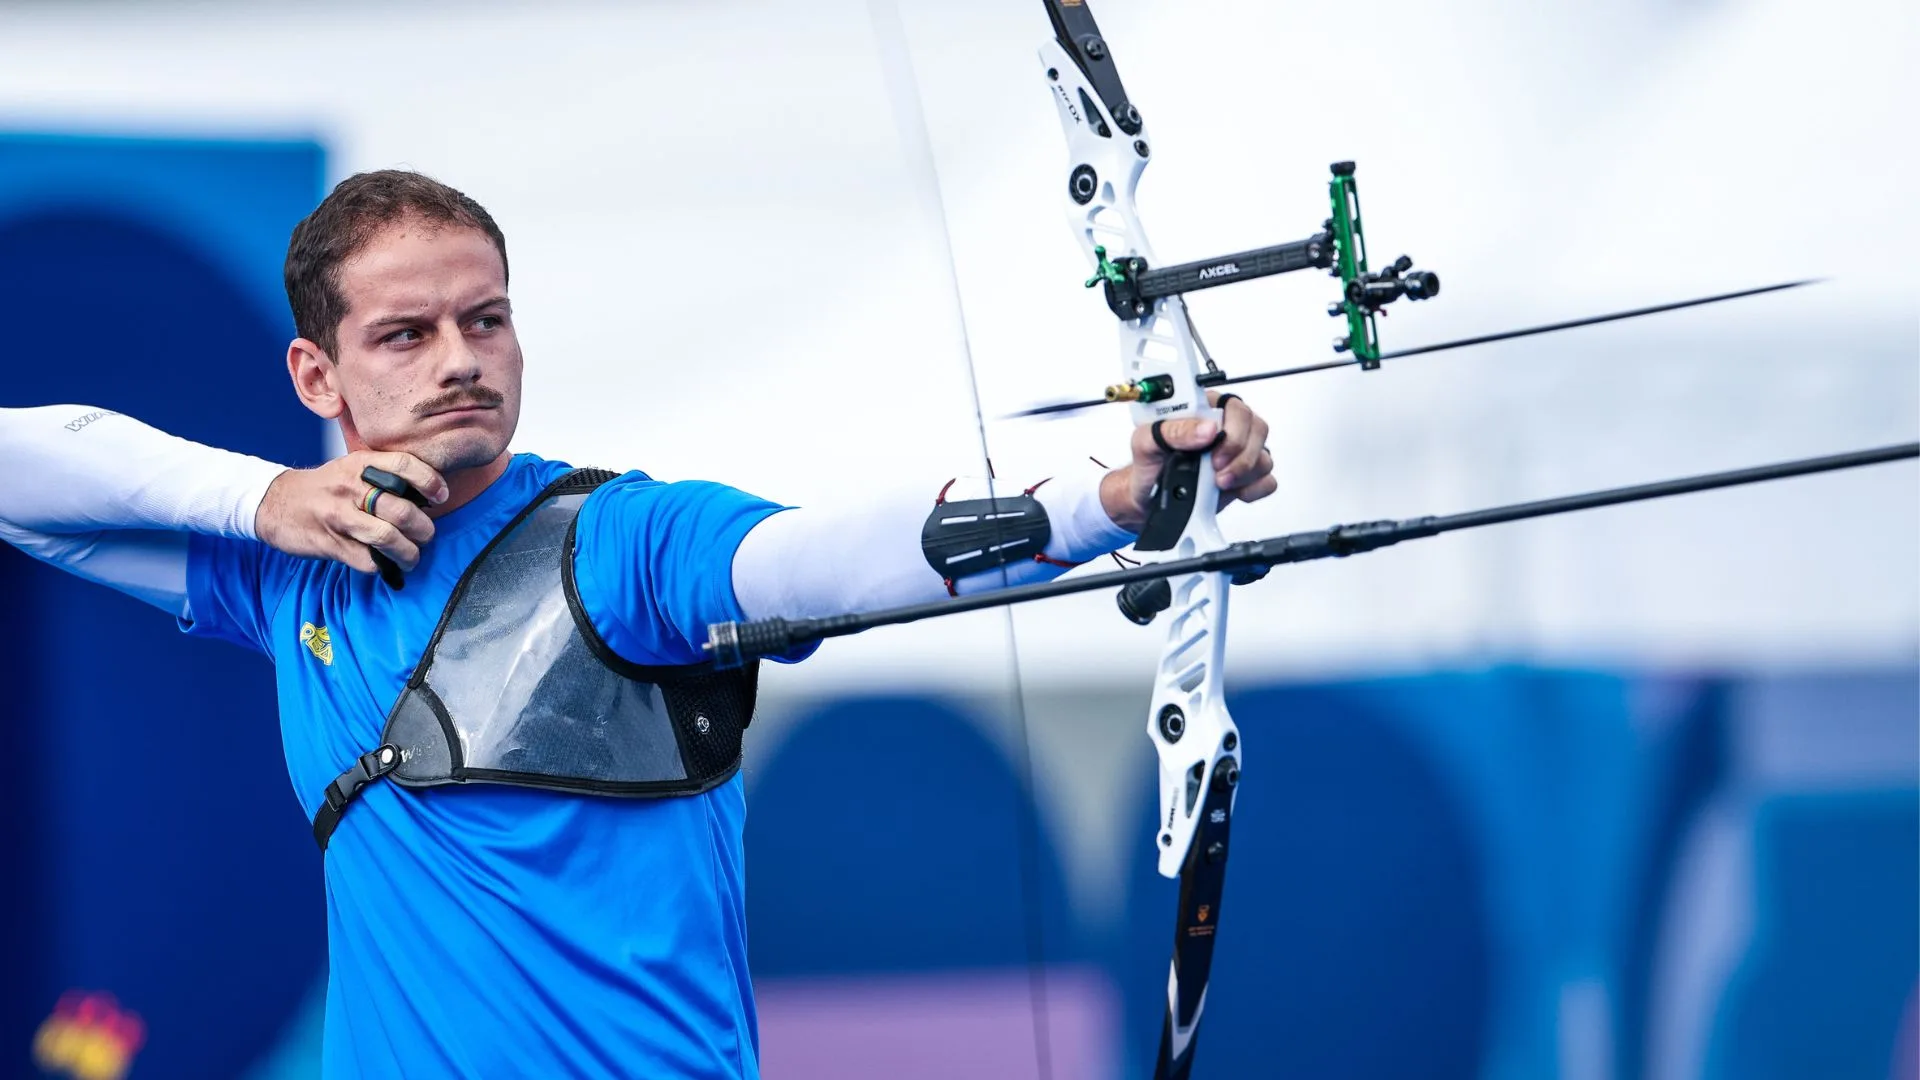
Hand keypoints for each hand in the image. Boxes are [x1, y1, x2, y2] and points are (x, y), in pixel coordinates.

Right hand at [255, 451, 447, 573]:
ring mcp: (339, 517)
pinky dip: (383, 566)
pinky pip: (368, 560)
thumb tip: (427, 496)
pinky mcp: (330, 543)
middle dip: (424, 529)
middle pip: (402, 510)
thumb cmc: (325, 487)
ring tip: (412, 556)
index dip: (430, 481)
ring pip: (388, 538)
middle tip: (425, 535)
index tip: (441, 497)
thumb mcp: (351, 469)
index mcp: (360, 465)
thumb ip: (384, 476)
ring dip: (409, 553)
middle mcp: (351, 488)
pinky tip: (387, 565)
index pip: (405, 465)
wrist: (275, 503)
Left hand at [1100, 392, 1274, 531]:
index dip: (1232, 428)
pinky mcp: (1245, 478)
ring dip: (1243, 473)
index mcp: (1205, 408)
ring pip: (1264, 456)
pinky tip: (1232, 491)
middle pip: (1257, 429)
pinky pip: (1267, 480)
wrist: (1147, 497)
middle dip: (1239, 454)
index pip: (1235, 406)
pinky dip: (1253, 489)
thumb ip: (1174, 430)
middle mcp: (1226, 427)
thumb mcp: (1146, 441)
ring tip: (1217, 484)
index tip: (1213, 447)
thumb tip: (1207, 428)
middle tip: (1216, 470)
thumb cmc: (1148, 463)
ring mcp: (1238, 452)